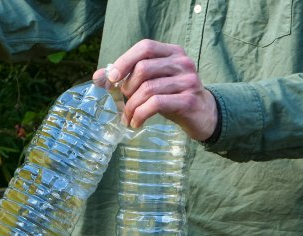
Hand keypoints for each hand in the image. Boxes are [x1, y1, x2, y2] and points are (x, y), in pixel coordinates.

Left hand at [93, 39, 217, 141]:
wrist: (204, 115)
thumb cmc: (173, 96)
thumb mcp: (153, 82)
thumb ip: (128, 77)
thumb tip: (98, 77)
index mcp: (173, 52)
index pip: (145, 47)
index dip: (125, 60)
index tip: (110, 78)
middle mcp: (182, 62)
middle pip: (144, 68)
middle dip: (127, 88)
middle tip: (123, 102)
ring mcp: (188, 81)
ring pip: (148, 89)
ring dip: (131, 106)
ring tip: (127, 117)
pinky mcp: (188, 100)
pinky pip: (156, 103)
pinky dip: (140, 114)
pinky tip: (136, 122)